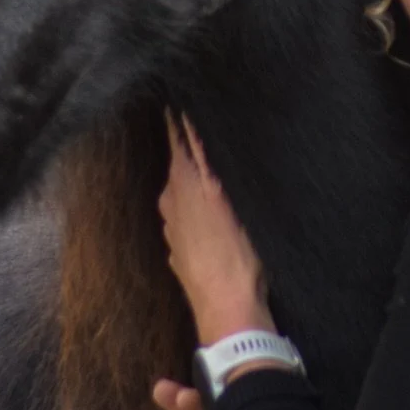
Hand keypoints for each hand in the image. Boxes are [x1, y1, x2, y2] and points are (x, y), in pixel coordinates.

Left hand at [159, 113, 272, 343]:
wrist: (227, 311)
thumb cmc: (238, 256)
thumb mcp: (233, 201)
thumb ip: (214, 165)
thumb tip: (200, 133)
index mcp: (185, 183)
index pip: (178, 138)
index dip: (178, 118)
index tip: (178, 98)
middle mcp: (171, 201)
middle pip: (176, 162)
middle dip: (185, 144)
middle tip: (198, 124)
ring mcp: (171, 227)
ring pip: (179, 190)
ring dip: (190, 176)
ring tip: (209, 165)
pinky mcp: (177, 248)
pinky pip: (182, 215)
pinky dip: (192, 204)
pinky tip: (208, 209)